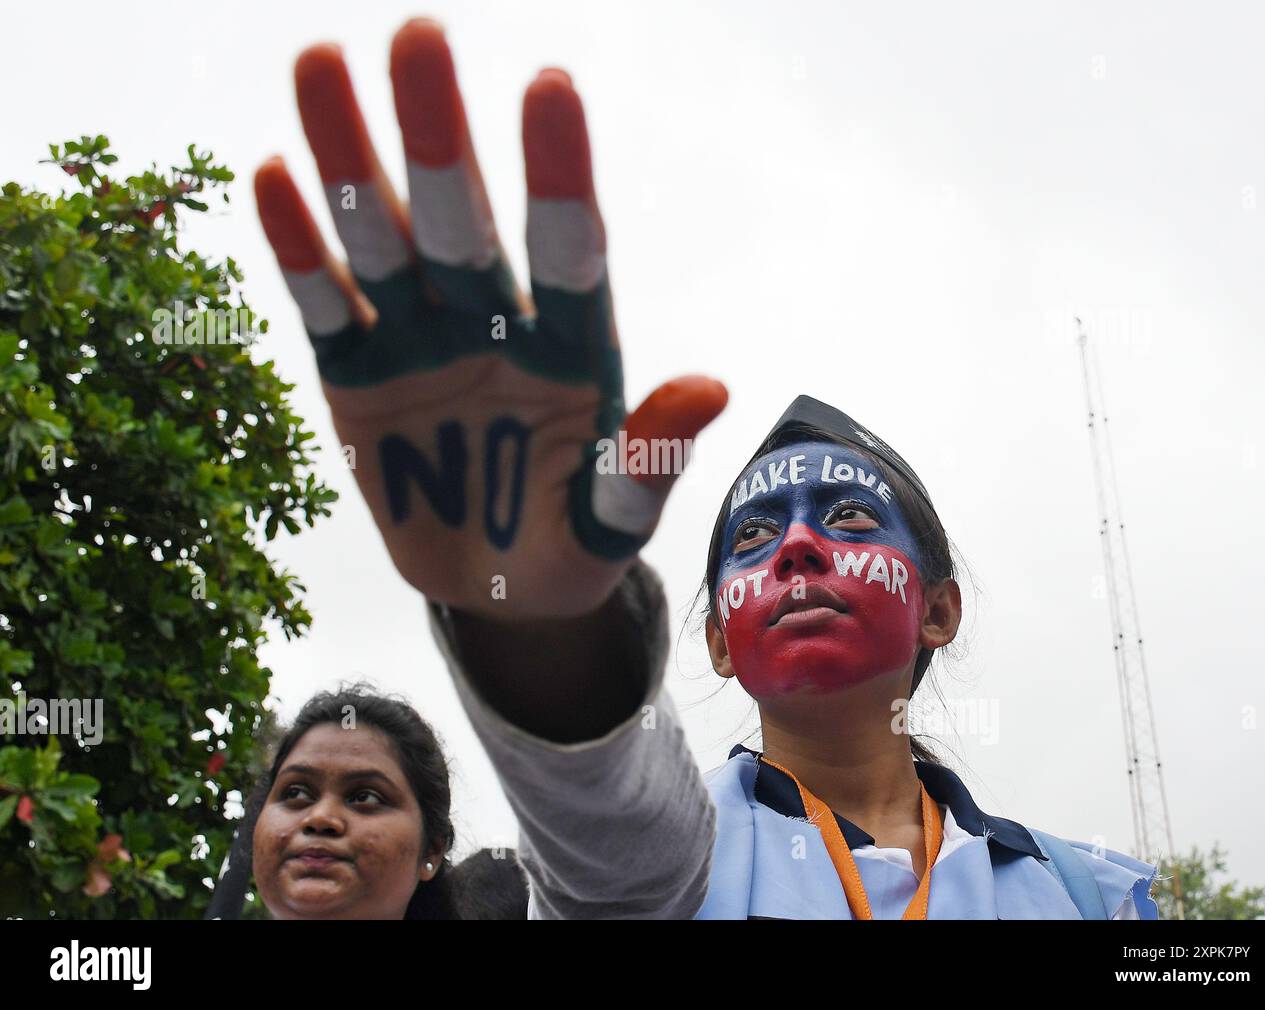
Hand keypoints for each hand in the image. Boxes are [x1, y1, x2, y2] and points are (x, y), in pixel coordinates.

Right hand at [254, 18, 725, 618]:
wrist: (498, 592)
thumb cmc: (569, 549)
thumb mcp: (611, 523)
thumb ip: (646, 461)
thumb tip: (710, 387)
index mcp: (570, 347)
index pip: (569, 249)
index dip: (557, 175)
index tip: (551, 88)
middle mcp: (494, 323)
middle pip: (464, 221)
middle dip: (439, 137)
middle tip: (420, 35)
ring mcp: (423, 343)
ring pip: (383, 239)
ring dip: (352, 160)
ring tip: (323, 63)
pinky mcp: (359, 377)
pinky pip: (329, 306)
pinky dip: (302, 252)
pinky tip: (277, 176)